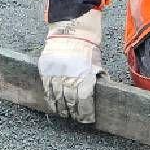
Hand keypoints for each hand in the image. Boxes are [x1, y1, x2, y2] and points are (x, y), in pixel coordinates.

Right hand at [37, 9, 102, 123]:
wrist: (71, 30)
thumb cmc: (87, 48)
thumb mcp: (97, 63)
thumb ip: (97, 78)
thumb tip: (103, 91)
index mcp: (84, 74)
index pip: (84, 99)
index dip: (85, 112)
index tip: (86, 119)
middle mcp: (70, 75)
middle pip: (70, 100)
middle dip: (73, 112)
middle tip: (75, 119)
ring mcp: (56, 73)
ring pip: (57, 96)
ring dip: (61, 108)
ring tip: (64, 115)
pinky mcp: (46, 70)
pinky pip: (47, 89)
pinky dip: (50, 99)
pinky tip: (53, 105)